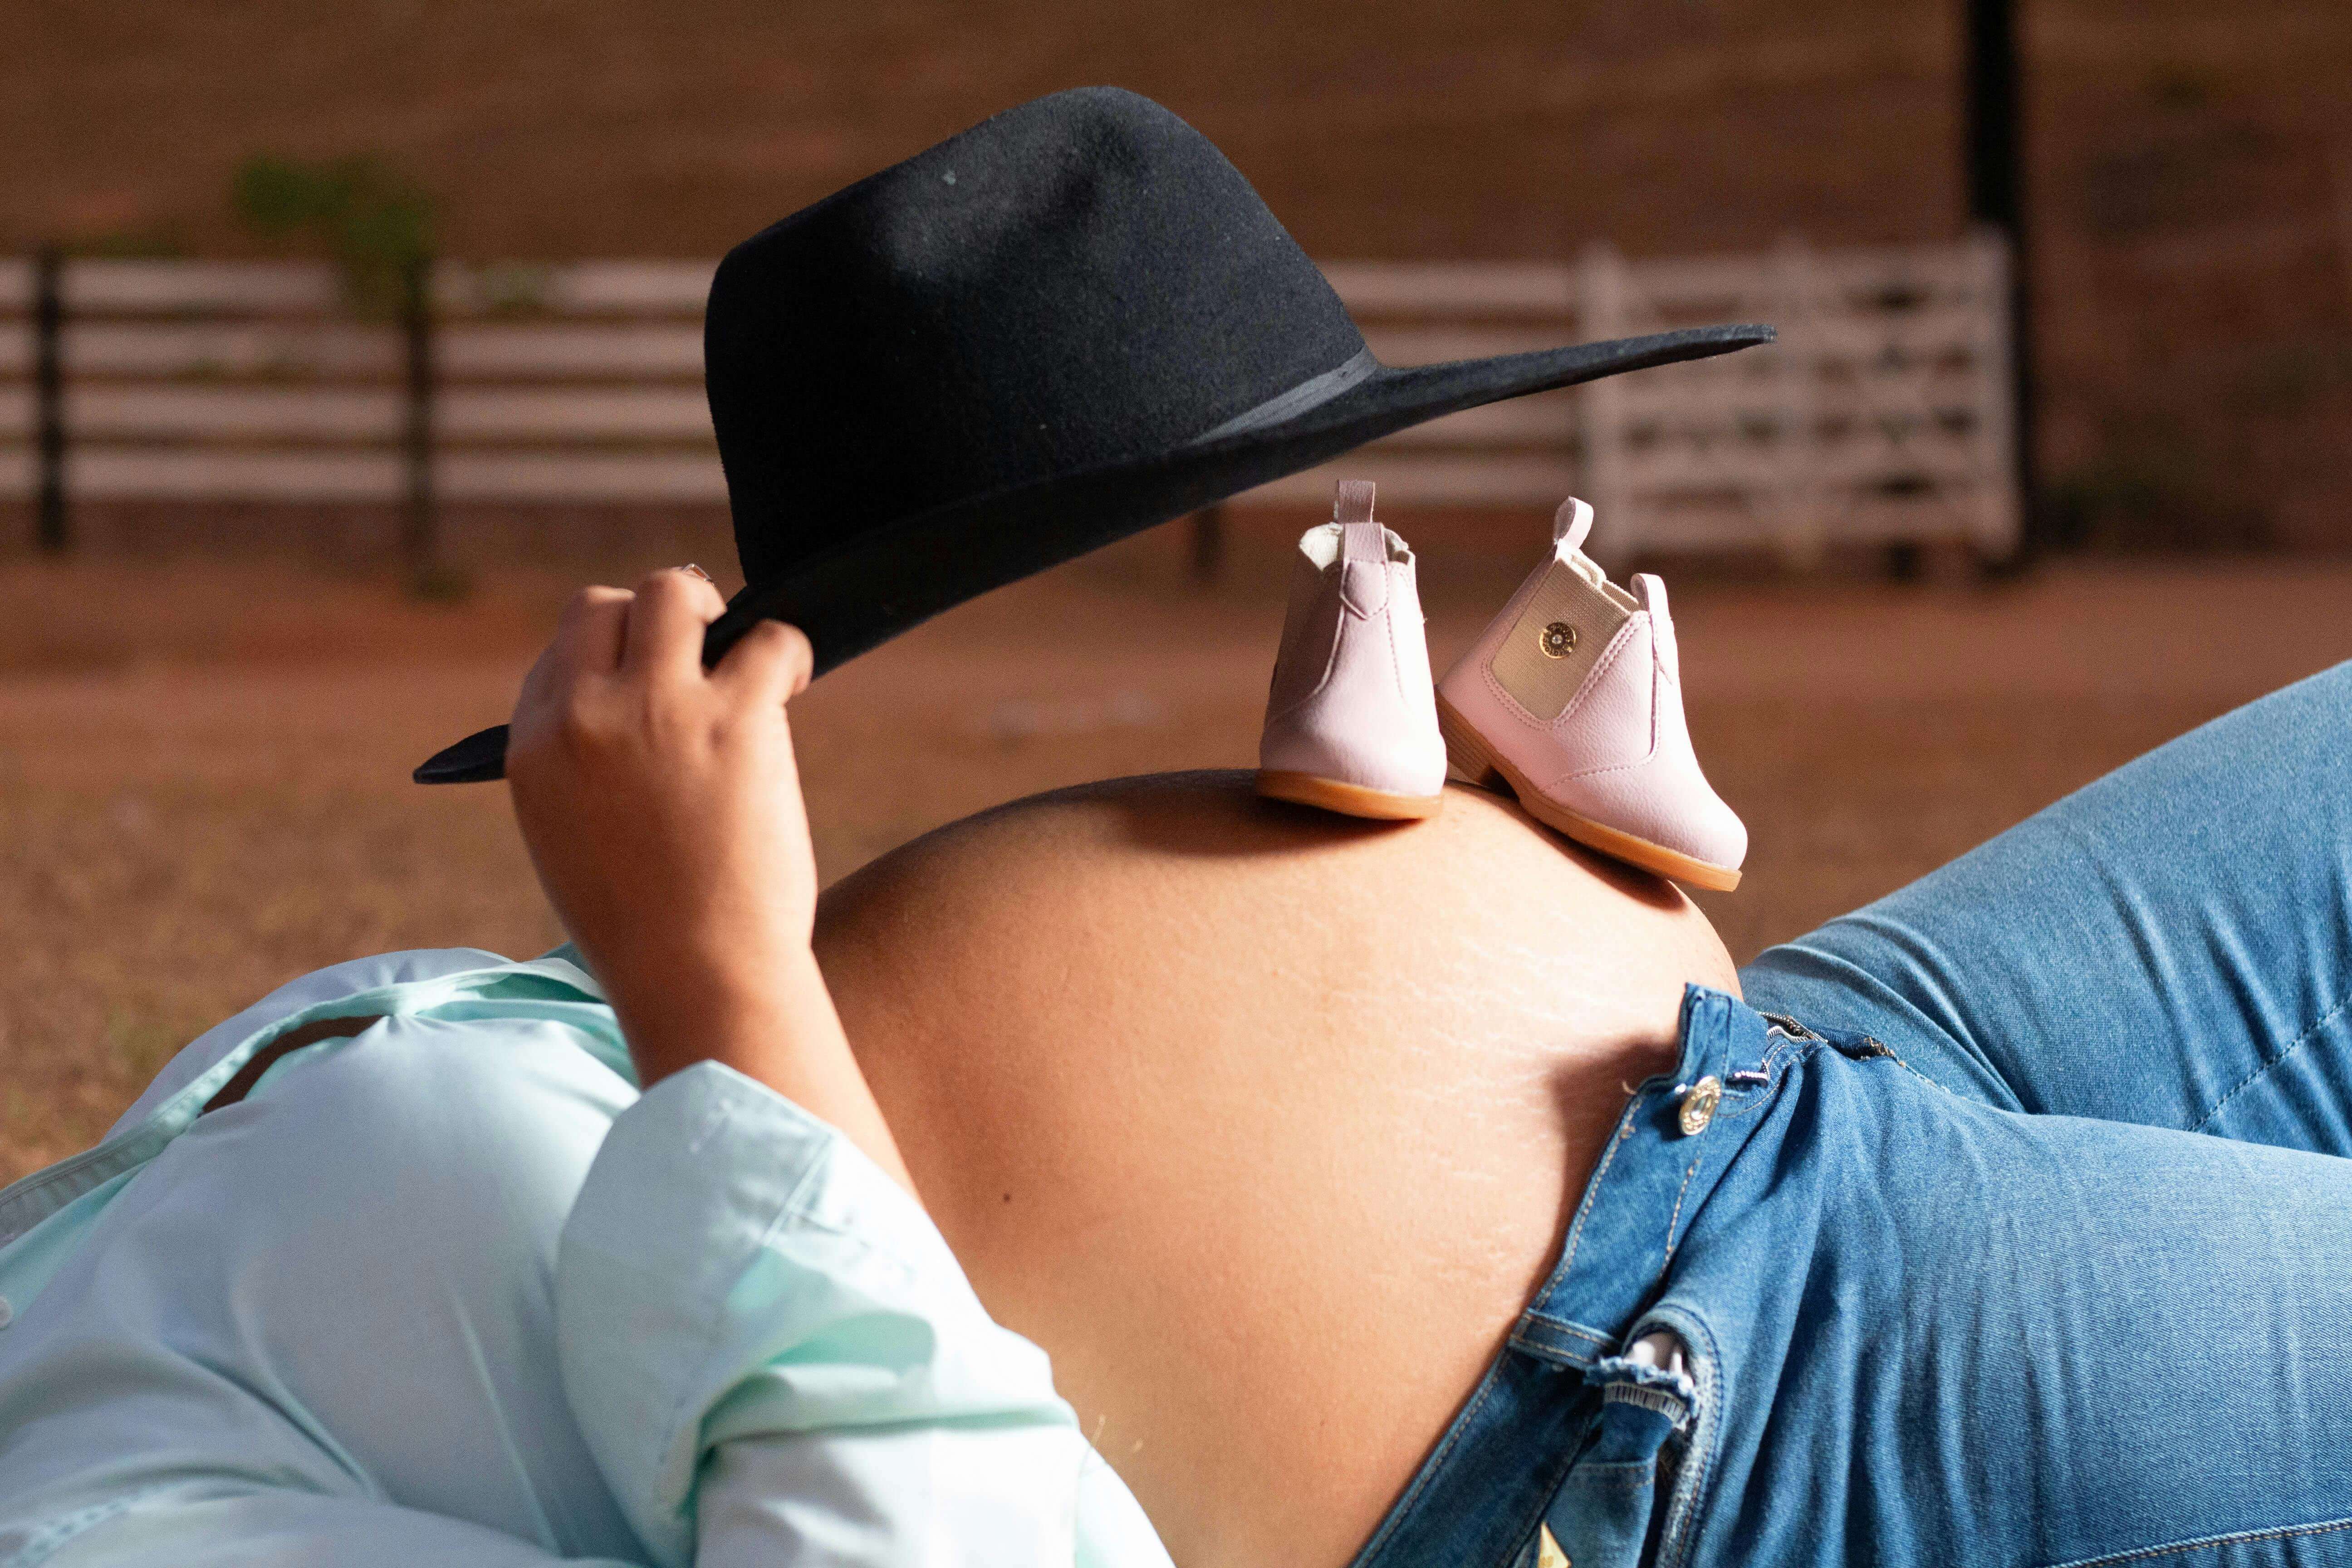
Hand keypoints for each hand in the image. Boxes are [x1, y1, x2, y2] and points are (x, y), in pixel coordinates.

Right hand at [508, 568, 815, 1020]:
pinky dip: (787, 650)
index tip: (646, 683)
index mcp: (533, 748)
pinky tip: (794, 682)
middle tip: (699, 654)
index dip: (610, 659)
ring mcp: (658, 708)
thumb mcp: (571, 839)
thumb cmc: (646, 929)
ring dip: (713, 612)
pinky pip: (767, 637)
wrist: (698, 977)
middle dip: (652, 619)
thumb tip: (619, 709)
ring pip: (675, 592)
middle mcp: (584, 715)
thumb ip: (581, 766)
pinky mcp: (735, 716)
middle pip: (604, 606)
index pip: (559, 656)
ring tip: (744, 656)